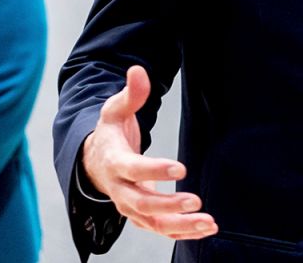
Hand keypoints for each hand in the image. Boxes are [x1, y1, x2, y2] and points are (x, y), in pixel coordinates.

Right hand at [82, 65, 216, 240]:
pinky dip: (183, 232)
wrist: (95, 163)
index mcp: (114, 163)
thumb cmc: (109, 134)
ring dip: (180, 225)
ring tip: (208, 222)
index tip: (181, 169)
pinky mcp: (142, 216)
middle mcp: (120, 190)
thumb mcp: (114, 111)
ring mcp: (130, 207)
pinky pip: (161, 229)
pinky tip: (207, 228)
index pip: (133, 170)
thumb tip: (138, 70)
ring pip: (153, 223)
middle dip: (168, 204)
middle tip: (195, 199)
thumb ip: (130, 93)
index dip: (155, 171)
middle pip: (142, 204)